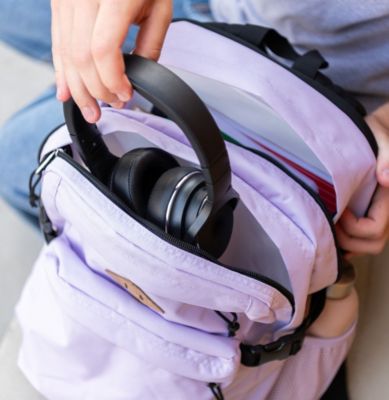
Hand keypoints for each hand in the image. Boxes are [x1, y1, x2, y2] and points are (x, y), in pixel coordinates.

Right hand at [51, 0, 171, 122]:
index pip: (103, 51)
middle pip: (82, 57)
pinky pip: (57, 44)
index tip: (126, 94)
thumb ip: (150, 44)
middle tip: (111, 106)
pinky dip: (62, 71)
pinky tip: (66, 91)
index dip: (112, 80)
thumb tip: (139, 75)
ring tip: (89, 111)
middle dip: (97, 90)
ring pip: (66, 54)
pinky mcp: (59, 3)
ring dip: (78, 89)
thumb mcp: (160, 8)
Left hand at [336, 102, 388, 256]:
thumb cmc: (378, 134)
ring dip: (346, 242)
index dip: (352, 226)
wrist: (379, 133)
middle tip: (330, 220)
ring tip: (330, 223)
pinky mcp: (371, 214)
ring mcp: (382, 215)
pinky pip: (362, 240)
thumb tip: (386, 179)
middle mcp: (388, 211)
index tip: (337, 210)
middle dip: (348, 239)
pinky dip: (348, 242)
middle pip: (373, 244)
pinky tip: (333, 232)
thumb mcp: (382, 138)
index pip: (374, 229)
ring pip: (368, 246)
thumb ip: (388, 156)